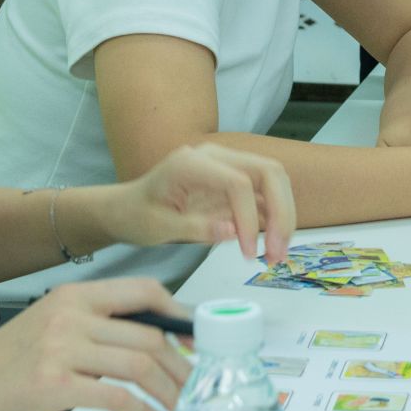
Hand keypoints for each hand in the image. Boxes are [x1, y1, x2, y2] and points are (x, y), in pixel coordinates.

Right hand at [0, 278, 191, 410]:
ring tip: (179, 407)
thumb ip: (92, 329)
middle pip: (148, 334)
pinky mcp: (53, 384)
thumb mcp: (49, 330)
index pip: (143, 292)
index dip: (178, 315)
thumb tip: (146, 344)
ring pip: (139, 364)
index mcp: (72, 296)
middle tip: (194, 383)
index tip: (195, 338)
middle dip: (181, 363)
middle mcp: (69, 315)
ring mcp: (61, 348)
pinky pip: (114, 397)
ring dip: (167, 390)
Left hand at [113, 143, 295, 263]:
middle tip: (278, 253)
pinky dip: (274, 219)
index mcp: (192, 163)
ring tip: (278, 254)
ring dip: (283, 217)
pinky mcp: (233, 181)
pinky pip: (264, 195)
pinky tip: (270, 246)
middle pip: (268, 172)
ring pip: (273, 181)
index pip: (239, 182)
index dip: (249, 218)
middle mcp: (216, 156)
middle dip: (282, 213)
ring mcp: (227, 166)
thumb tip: (234, 233)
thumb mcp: (159, 228)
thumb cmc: (137, 216)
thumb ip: (195, 228)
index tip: (249, 254)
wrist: (126, 208)